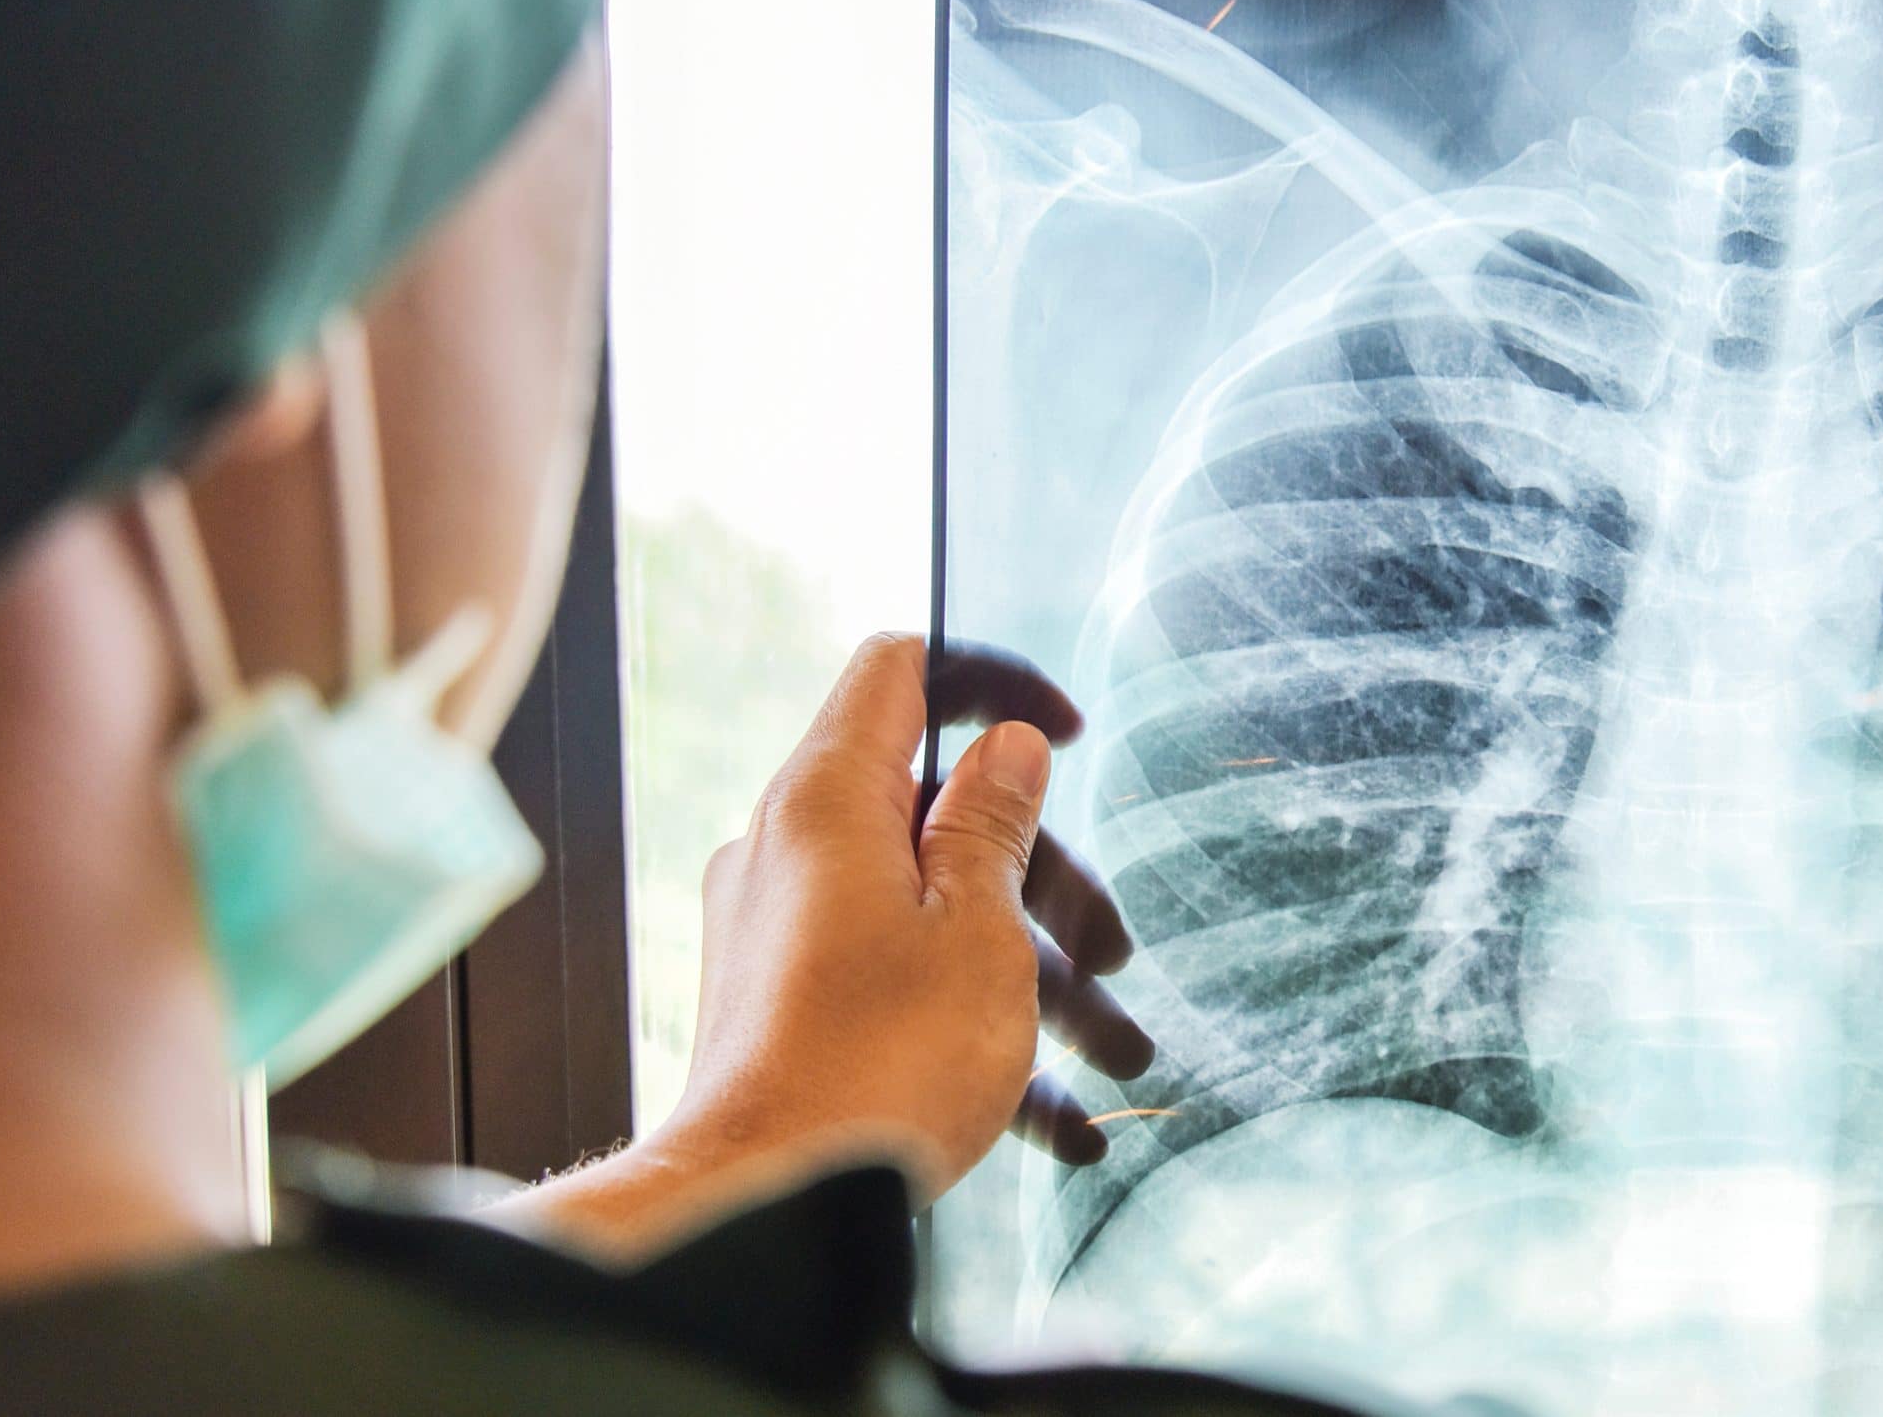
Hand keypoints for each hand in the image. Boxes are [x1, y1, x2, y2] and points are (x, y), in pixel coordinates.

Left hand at [655, 633, 1151, 1195]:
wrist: (763, 1210)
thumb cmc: (877, 1067)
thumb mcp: (977, 929)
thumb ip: (993, 823)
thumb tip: (1006, 746)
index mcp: (828, 800)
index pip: (901, 671)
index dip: (993, 682)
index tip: (1065, 735)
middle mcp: (790, 851)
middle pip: (934, 810)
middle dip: (1045, 879)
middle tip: (1114, 947)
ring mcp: (781, 932)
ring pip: (929, 913)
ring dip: (1032, 974)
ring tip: (1119, 1052)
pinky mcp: (784, 1008)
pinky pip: (894, 986)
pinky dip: (974, 1031)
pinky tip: (1064, 1124)